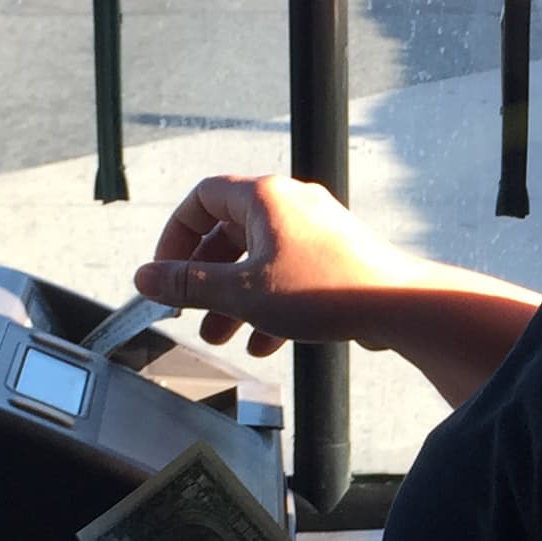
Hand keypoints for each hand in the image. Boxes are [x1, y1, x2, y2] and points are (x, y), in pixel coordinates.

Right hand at [137, 174, 423, 357]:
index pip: (201, 199)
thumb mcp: (241, 292)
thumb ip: (188, 285)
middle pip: (228, 233)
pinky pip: (288, 275)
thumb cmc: (324, 289)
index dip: (175, 236)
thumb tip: (144, 278)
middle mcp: (290, 204)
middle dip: (205, 278)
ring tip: (220, 336)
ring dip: (233, 298)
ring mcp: (315, 230)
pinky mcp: (334, 257)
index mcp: (264, 197)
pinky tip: (263, 343)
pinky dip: (268, 304)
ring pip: (258, 260)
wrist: (397, 306)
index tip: (164, 272)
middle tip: (189, 311)